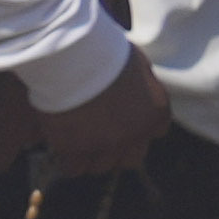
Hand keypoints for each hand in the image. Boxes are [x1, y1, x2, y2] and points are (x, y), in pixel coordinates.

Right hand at [15, 54, 171, 185]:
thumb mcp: (138, 64)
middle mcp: (135, 134)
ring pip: (101, 167)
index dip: (137, 129)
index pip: (155, 132)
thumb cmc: (105, 50)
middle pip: (130, 160)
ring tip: (77, 140)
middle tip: (99, 136)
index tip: (124, 122)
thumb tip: (134, 90)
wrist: (73, 57)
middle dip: (116, 150)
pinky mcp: (75, 150)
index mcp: (156, 111)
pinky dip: (68, 160)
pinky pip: (73, 168)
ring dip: (91, 156)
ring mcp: (105, 145)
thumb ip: (141, 85)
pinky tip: (62, 145)